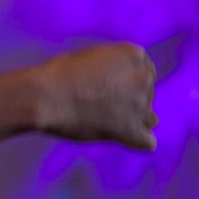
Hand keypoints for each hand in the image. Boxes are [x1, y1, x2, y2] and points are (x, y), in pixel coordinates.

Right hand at [37, 41, 157, 150]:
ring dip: (136, 120)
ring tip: (111, 122)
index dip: (129, 81)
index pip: (146, 72)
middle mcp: (143, 79)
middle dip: (132, 100)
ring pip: (150, 119)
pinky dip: (137, 141)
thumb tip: (120, 80)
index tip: (112, 88)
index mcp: (135, 56)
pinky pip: (148, 142)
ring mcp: (140, 106)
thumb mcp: (94, 56)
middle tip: (107, 105)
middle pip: (148, 95)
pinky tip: (121, 138)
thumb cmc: (61, 72)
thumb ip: (114, 65)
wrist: (48, 96)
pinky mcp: (130, 131)